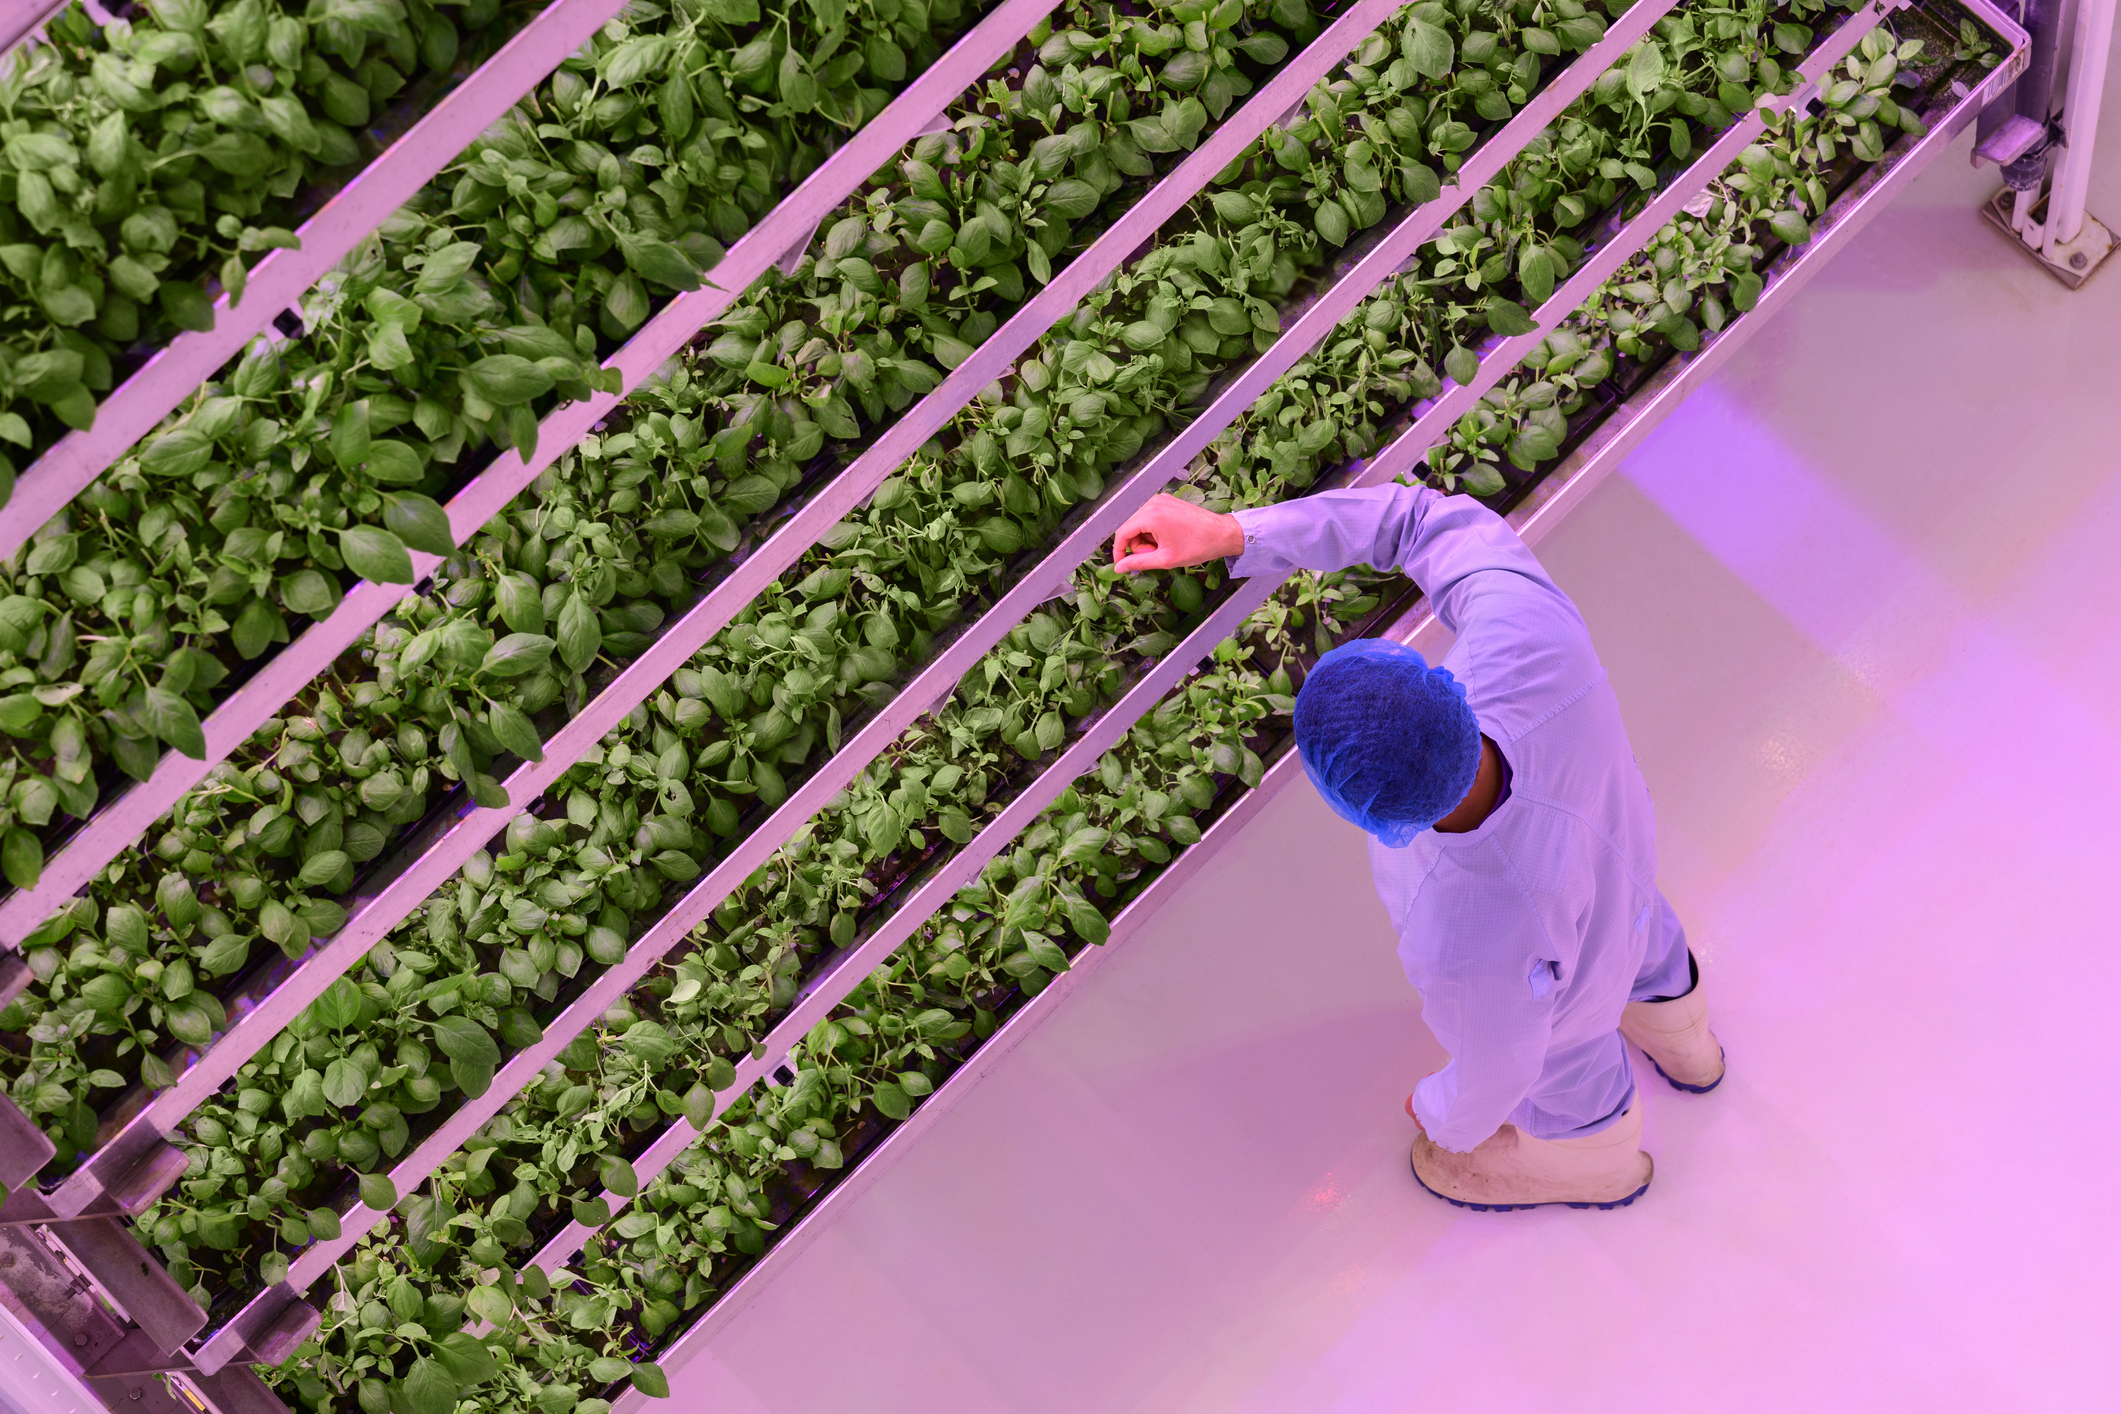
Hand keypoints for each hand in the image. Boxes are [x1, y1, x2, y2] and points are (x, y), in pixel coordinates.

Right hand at [1112, 492, 1244, 572]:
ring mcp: (1161, 499)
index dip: (1119, 551)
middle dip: (1138, 545)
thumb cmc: (1197, 546)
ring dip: (1146, 538)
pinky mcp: (1168, 501)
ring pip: (1140, 523)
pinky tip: (1168, 538)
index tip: (1122, 565)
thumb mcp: (1165, 559)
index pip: (1122, 533)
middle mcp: (1153, 503)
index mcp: (1151, 515)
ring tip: (1164, 547)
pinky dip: (1154, 530)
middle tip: (1155, 556)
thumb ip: (1138, 563)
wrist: (1222, 533)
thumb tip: (1119, 568)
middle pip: (1130, 527)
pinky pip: (1150, 517)